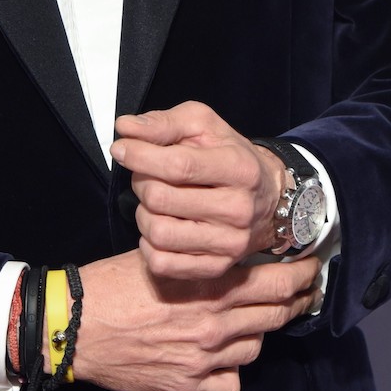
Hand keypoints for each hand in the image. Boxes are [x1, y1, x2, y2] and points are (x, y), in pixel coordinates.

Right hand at [71, 248, 323, 390]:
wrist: (74, 327)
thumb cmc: (111, 285)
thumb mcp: (159, 257)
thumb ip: (201, 259)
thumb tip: (234, 253)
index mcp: (209, 286)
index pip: (277, 281)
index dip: (302, 275)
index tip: (311, 269)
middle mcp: (215, 323)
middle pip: (277, 313)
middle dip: (296, 300)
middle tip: (303, 292)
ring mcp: (205, 358)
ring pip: (257, 348)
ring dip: (256, 333)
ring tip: (247, 322)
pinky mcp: (190, 386)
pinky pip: (232, 384)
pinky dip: (231, 372)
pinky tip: (221, 358)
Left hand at [111, 101, 287, 283]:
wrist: (269, 199)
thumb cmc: (230, 156)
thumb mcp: (203, 126)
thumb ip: (164, 123)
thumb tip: (125, 128)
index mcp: (238, 169)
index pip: (178, 166)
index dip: (140, 156)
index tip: (121, 149)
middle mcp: (237, 209)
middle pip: (161, 199)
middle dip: (142, 183)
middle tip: (148, 176)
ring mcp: (228, 243)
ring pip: (158, 233)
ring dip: (143, 214)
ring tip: (155, 203)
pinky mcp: (216, 267)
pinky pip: (162, 263)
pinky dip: (148, 245)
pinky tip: (160, 227)